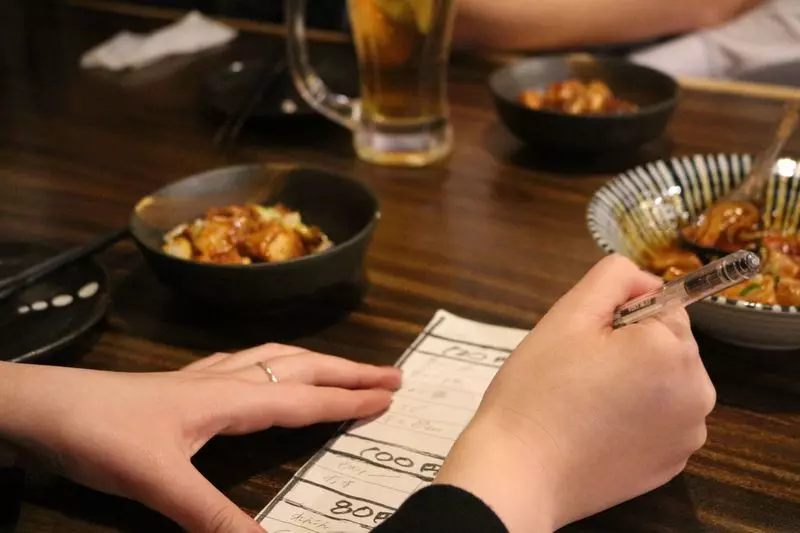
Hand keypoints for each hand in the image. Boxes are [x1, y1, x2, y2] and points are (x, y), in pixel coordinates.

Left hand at [0, 344, 400, 531]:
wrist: (43, 407)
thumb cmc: (101, 436)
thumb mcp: (158, 484)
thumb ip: (214, 518)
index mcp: (230, 400)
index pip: (304, 398)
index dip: (349, 397)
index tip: (390, 395)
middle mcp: (225, 381)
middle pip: (300, 367)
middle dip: (348, 370)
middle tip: (390, 373)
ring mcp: (202, 378)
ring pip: (274, 358)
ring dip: (316, 361)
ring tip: (341, 367)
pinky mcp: (182, 384)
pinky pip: (244, 363)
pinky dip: (274, 363)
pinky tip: (265, 370)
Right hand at [435, 255, 715, 531]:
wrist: (519, 473)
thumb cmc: (537, 390)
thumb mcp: (567, 314)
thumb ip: (614, 276)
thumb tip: (645, 280)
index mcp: (672, 351)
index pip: (661, 305)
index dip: (619, 316)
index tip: (584, 342)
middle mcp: (697, 393)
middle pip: (668, 345)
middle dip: (632, 348)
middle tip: (580, 370)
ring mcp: (687, 435)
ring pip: (665, 383)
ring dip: (637, 381)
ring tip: (586, 401)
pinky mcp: (672, 465)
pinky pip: (660, 421)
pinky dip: (636, 417)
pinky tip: (597, 428)